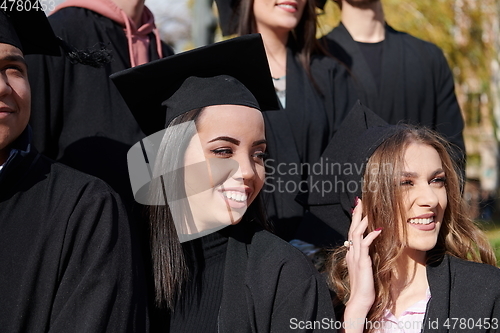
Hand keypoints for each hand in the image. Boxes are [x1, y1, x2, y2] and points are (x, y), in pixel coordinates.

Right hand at [342, 198, 381, 331]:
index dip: (355, 219)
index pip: (352, 232)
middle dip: (356, 214)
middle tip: (359, 201)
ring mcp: (356, 256)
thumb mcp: (364, 267)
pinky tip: (379, 229)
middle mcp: (352, 252)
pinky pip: (365, 244)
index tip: (358, 207)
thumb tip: (368, 247)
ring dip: (362, 221)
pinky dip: (371, 235)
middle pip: (352, 228)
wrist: (360, 299)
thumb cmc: (364, 286)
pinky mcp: (362, 262)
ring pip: (356, 233)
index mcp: (352, 253)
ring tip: (367, 210)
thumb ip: (364, 256)